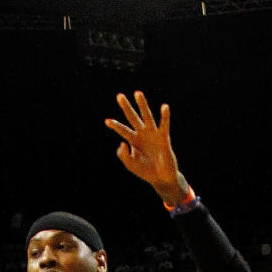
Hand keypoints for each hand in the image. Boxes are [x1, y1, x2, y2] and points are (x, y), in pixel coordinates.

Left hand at [105, 91, 189, 206]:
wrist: (160, 177)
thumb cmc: (145, 171)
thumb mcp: (130, 165)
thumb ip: (123, 155)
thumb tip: (122, 142)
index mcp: (133, 140)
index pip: (122, 130)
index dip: (115, 126)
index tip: (107, 121)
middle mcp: (142, 134)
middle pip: (132, 117)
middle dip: (126, 107)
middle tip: (119, 96)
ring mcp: (153, 134)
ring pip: (147, 116)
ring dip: (142, 105)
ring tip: (137, 93)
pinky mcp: (163, 137)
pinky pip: (164, 125)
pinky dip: (165, 116)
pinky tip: (164, 107)